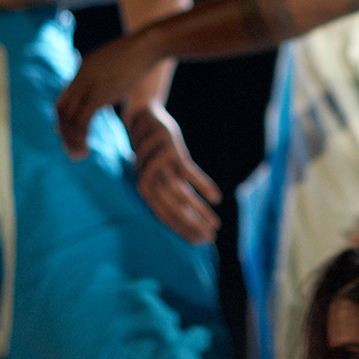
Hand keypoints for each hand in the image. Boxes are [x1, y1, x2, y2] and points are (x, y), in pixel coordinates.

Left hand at [57, 32, 157, 156]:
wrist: (148, 44)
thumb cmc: (142, 52)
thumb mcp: (121, 64)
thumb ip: (114, 76)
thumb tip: (122, 85)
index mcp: (84, 69)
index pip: (64, 98)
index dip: (63, 118)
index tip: (67, 134)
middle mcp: (80, 77)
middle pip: (61, 109)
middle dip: (64, 132)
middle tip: (71, 149)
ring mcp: (87, 85)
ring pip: (68, 118)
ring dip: (70, 139)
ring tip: (78, 155)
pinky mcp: (98, 95)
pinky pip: (82, 121)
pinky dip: (80, 137)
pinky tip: (86, 149)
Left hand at [126, 104, 222, 244]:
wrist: (142, 115)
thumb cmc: (149, 148)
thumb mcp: (153, 170)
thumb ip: (163, 190)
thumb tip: (183, 214)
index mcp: (144, 189)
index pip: (165, 216)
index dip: (182, 230)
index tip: (199, 242)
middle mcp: (149, 180)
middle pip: (173, 209)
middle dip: (192, 226)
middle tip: (210, 238)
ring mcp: (160, 165)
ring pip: (181, 195)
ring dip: (200, 211)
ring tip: (215, 223)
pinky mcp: (172, 151)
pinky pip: (189, 173)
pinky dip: (203, 185)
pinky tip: (216, 197)